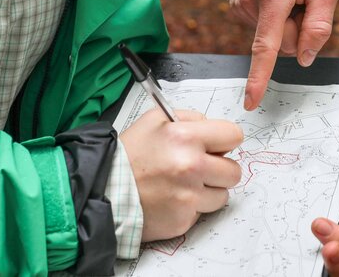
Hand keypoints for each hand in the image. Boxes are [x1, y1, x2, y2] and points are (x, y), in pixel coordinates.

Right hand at [119, 109, 243, 240]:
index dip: (224, 141)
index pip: (233, 136)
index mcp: (185, 137)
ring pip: (222, 195)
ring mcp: (189, 196)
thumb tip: (211, 127)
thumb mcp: (153, 120)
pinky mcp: (184, 219)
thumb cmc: (128, 156)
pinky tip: (172, 199)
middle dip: (219, 169)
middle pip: (234, 170)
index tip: (216, 146)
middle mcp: (191, 167)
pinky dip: (191, 207)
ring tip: (183, 186)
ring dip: (207, 191)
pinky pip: (203, 212)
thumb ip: (188, 119)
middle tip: (199, 168)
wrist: (104, 191)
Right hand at [229, 0, 338, 109]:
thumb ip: (320, 24)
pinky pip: (263, 26)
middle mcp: (250, 2)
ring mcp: (240, 3)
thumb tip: (306, 58)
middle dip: (299, 30)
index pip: (266, 46)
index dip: (259, 76)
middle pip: (282, 44)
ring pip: (273, 37)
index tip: (249, 100)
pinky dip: (275, 16)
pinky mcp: (237, 4)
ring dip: (287, 20)